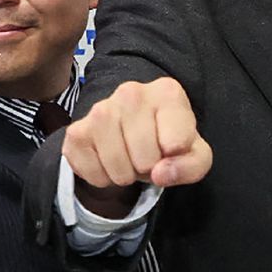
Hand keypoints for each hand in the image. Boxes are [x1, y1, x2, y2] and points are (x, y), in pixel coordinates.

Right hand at [63, 77, 212, 197]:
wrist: (134, 134)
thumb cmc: (169, 140)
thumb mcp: (196, 154)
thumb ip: (191, 165)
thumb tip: (159, 174)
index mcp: (167, 93)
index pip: (177, 143)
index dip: (177, 157)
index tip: (174, 146)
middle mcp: (131, 93)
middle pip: (146, 158)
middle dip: (150, 168)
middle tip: (149, 155)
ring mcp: (99, 110)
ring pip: (117, 167)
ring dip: (127, 175)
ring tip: (131, 158)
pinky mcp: (76, 131)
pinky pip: (93, 173)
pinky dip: (104, 178)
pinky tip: (110, 161)